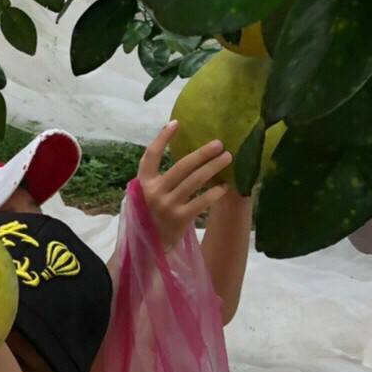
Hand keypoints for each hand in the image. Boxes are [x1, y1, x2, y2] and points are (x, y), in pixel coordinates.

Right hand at [139, 121, 231, 250]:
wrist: (147, 248)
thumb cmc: (151, 218)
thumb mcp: (146, 196)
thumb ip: (158, 180)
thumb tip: (186, 158)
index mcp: (143, 184)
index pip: (151, 156)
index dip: (162, 138)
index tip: (176, 123)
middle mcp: (153, 193)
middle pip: (181, 166)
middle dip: (202, 153)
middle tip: (219, 144)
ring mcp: (167, 206)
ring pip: (194, 181)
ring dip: (213, 167)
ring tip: (227, 158)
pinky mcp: (179, 219)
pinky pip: (201, 201)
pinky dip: (214, 192)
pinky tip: (225, 186)